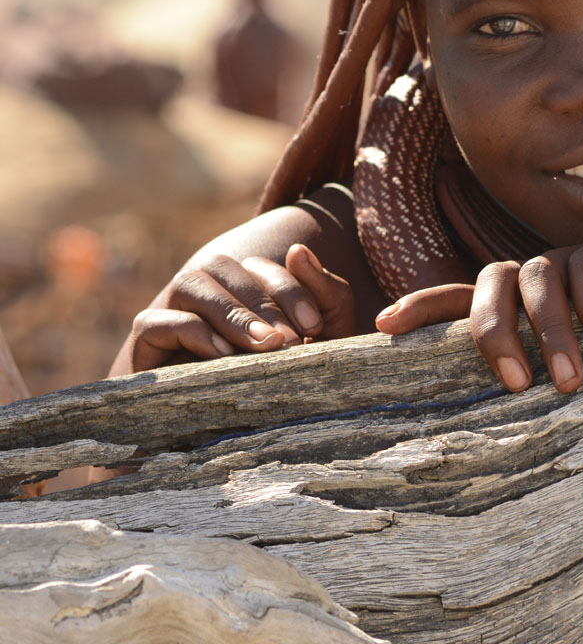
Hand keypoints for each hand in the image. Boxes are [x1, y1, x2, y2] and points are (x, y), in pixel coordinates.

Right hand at [126, 244, 355, 371]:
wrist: (237, 443)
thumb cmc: (284, 388)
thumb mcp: (319, 344)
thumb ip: (325, 294)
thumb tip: (299, 250)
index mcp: (241, 288)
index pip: (260, 267)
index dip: (289, 289)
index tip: (314, 326)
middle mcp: (204, 294)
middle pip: (224, 266)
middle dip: (261, 301)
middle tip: (288, 340)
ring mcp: (171, 314)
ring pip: (190, 283)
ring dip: (230, 311)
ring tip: (261, 345)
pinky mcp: (145, 346)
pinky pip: (156, 322)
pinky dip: (191, 330)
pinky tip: (222, 356)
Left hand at [376, 230, 582, 393]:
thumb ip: (550, 384)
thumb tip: (505, 443)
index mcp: (525, 302)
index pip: (462, 294)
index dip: (423, 307)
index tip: (383, 327)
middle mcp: (543, 275)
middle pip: (489, 281)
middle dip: (489, 330)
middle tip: (512, 383)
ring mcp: (578, 257)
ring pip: (537, 276)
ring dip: (547, 331)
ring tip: (570, 381)